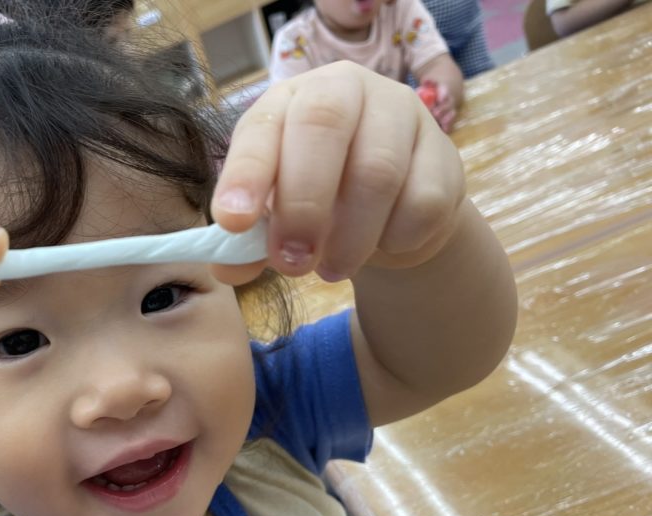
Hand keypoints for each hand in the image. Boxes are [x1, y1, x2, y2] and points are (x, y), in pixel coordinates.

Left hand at [210, 61, 464, 283]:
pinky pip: (423, 202)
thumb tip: (227, 267)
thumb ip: (248, 244)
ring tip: (332, 269)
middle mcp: (345, 90)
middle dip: (303, 205)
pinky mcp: (444, 154)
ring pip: (377, 172)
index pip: (261, 125)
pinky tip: (382, 246)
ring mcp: (401, 114)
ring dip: (350, 237)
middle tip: (292, 262)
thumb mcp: (274, 220)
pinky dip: (395, 240)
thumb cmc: (318, 204)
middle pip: (324, 127)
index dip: (245, 174)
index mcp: (289, 100)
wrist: (391, 213)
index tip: (233, 222)